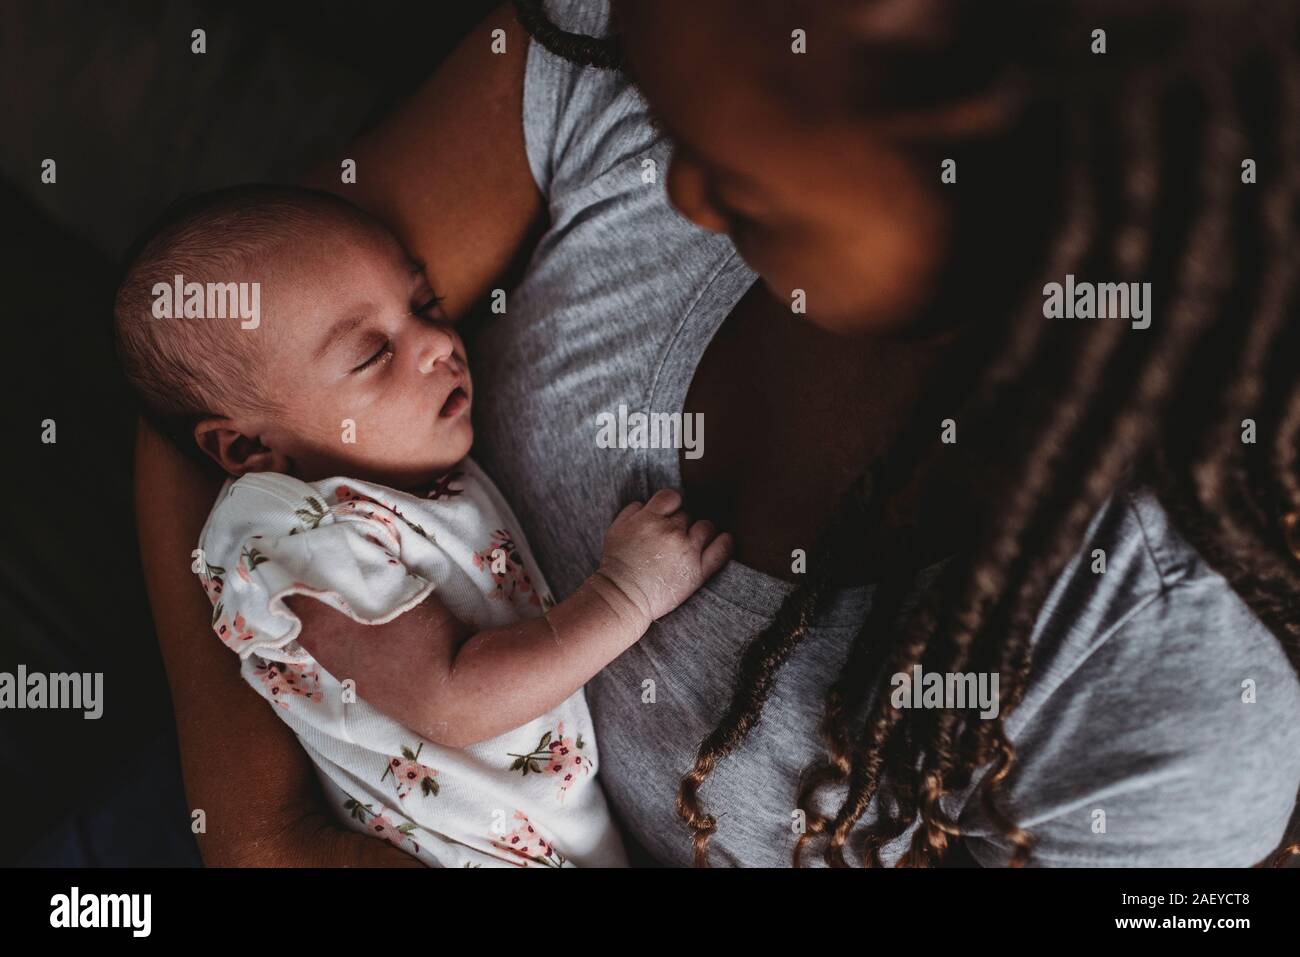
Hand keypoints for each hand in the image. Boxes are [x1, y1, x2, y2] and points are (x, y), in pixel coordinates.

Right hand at [597, 489, 731, 621]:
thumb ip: (632, 510)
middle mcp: (671, 531)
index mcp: (650, 518)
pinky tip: (723, 540)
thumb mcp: (615, 529)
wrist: (623, 597)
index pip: (671, 497)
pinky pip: (721, 550)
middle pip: (686, 515)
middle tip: (669, 540)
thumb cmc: (617, 564)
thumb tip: (646, 504)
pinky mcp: (698, 571)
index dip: (670, 505)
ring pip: (706, 527)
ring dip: (699, 532)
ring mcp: (687, 551)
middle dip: (679, 524)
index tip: (667, 515)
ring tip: (689, 544)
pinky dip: (724, 542)